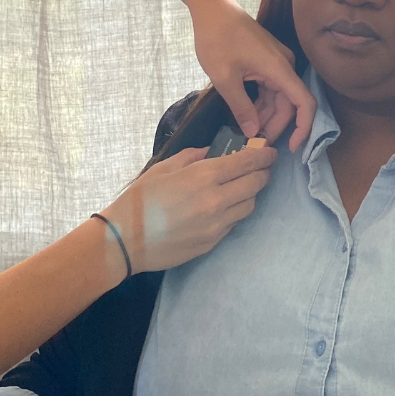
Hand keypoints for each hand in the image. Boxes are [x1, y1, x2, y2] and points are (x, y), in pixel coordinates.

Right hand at [99, 144, 275, 274]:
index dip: (264, 155)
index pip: (247, 162)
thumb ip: (192, 156)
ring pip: (249, 206)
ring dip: (251, 194)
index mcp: (203, 177)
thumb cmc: (139, 200)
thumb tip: (213, 152)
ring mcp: (216, 225)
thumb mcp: (163, 168)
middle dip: (263, 173)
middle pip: (255, 184)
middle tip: (262, 168)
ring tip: (242, 186)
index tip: (271, 152)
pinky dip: (236, 212)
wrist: (123, 242)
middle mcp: (216, 201)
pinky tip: (226, 206)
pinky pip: (234, 223)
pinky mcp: (212, 243)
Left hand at [190, 0, 315, 151]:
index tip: (291, 148)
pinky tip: (246, 113)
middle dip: (276, 126)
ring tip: (246, 131)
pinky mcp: (268, 60)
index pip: (305, 103)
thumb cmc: (217, 39)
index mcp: (279, 69)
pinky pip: (271, 88)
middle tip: (254, 143)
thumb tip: (254, 133)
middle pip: (290, 104)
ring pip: (279, 97)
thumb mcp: (224, 78)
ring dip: (267, 116)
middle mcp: (285, 65)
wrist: (212, 9)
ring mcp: (277, 62)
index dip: (303, 128)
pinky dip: (261, 103)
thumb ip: (241, 107)